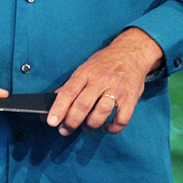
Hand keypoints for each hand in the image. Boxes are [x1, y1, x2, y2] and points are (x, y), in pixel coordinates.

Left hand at [46, 27, 163, 135]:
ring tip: (86, 128)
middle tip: (65, 130)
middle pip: (83, 105)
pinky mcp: (130, 99)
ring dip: (90, 126)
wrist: (131, 52)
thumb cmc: (104, 63)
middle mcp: (101, 80)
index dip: (59, 108)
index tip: (51, 121)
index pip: (69, 91)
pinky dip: (112, 128)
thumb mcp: (85, 68)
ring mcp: (117, 90)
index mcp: (86, 72)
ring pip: (101, 113)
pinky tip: (105, 127)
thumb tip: (52, 103)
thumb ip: (71, 87)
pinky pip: (121, 120)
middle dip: (72, 122)